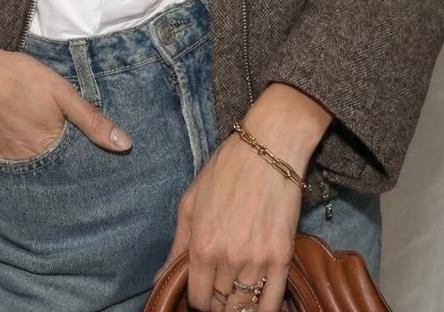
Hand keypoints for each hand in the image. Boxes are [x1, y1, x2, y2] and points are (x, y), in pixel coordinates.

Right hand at [0, 27, 132, 157]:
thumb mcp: (62, 92)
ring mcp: (8, 159)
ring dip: (48, 163)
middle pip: (56, 169)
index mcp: (51, 148)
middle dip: (70, 167)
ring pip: (36, 167)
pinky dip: (27, 157)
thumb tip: (126, 145)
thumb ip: (92, 120)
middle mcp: (30, 162)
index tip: (105, 165)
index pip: (78, 165)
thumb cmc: (19, 78)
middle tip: (83, 160)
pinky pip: (15, 162)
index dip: (89, 161)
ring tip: (61, 156)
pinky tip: (32, 146)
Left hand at [151, 132, 302, 311]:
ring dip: (237, 306)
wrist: (269, 148)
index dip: (197, 301)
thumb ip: (177, 244)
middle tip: (219, 292)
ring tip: (235, 296)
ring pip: (244, 306)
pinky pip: (272, 302)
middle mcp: (228, 258)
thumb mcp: (191, 201)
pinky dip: (264, 310)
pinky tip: (257, 305)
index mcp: (202, 245)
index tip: (201, 294)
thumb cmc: (227, 169)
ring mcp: (257, 260)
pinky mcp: (282, 257)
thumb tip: (160, 278)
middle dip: (217, 302)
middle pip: (220, 304)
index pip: (198, 298)